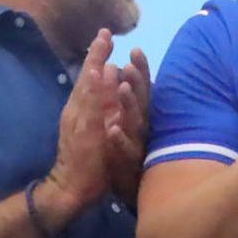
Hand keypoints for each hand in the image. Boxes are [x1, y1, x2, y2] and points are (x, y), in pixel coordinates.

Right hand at [41, 30, 117, 224]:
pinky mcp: (85, 132)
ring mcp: (80, 120)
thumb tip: (108, 83)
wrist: (69, 186)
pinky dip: (93, 91)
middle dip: (96, 54)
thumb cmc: (84, 160)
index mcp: (81, 108)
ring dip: (95, 68)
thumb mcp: (90, 129)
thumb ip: (97, 107)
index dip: (97, 56)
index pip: (90, 77)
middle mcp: (78, 109)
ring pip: (88, 90)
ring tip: (102, 47)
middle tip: (105, 32)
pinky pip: (90, 108)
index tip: (106, 35)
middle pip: (88, 77)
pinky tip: (98, 77)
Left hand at [104, 47, 150, 208]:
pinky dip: (120, 139)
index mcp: (129, 114)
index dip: (138, 70)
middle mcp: (135, 127)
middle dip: (137, 81)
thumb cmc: (107, 152)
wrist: (96, 188)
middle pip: (140, 101)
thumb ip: (116, 97)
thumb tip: (115, 69)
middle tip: (131, 62)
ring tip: (122, 86)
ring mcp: (131, 145)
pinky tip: (113, 128)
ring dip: (129, 104)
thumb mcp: (110, 120)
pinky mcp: (125, 165)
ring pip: (134, 122)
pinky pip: (124, 151)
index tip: (134, 49)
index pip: (137, 89)